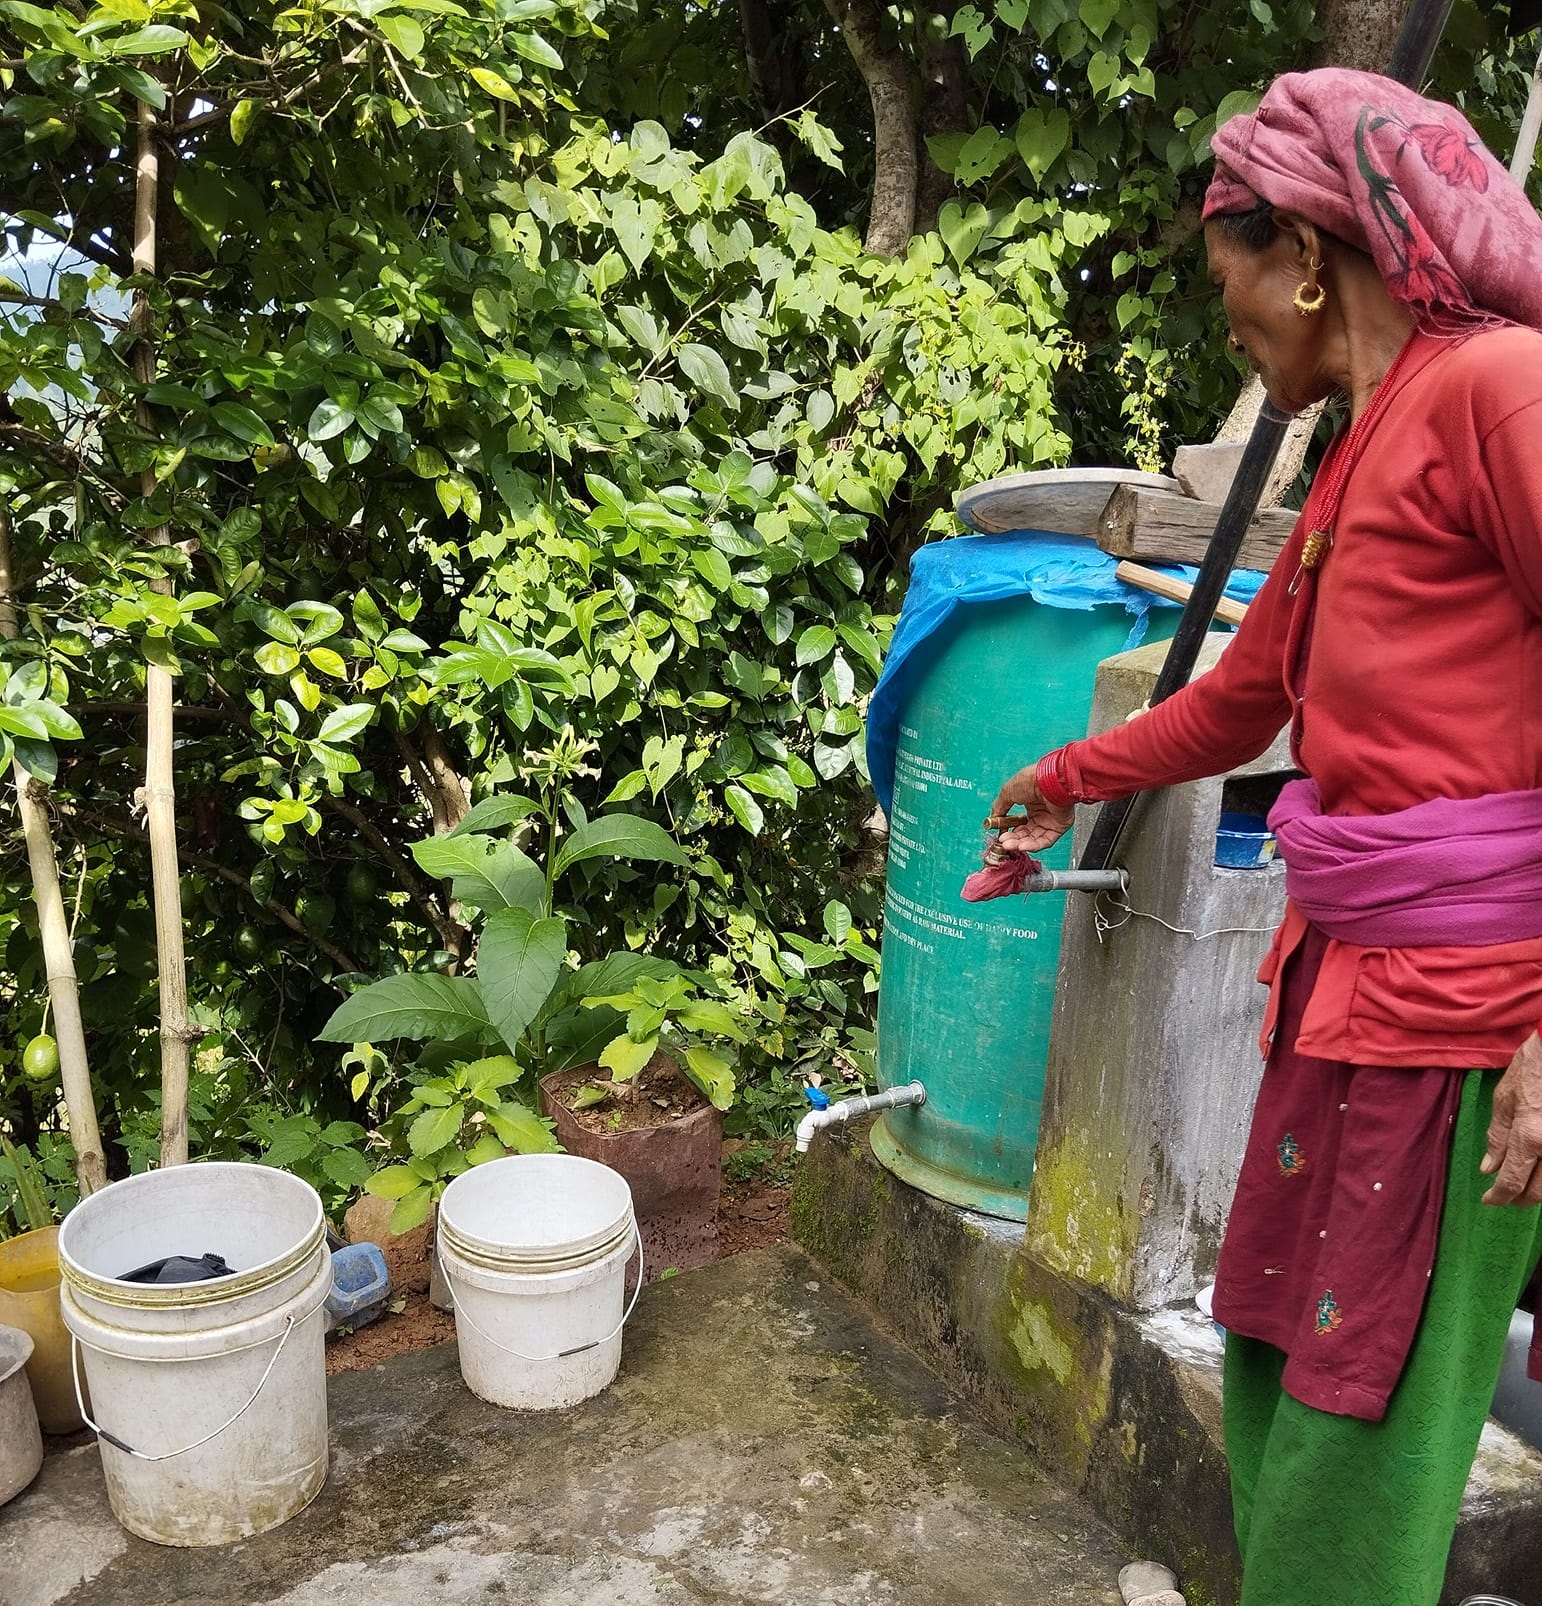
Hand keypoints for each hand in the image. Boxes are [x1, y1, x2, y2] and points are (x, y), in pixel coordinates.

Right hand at [990, 764, 1073, 854]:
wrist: (1048, 780)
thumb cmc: (1032, 780)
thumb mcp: (1007, 792)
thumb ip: (999, 807)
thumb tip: (992, 818)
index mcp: (1031, 803)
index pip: (1019, 823)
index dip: (1009, 830)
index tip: (1000, 835)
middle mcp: (1042, 813)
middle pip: (1025, 833)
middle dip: (1013, 839)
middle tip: (1003, 842)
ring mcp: (1050, 820)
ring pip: (1034, 839)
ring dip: (1020, 844)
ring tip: (1008, 844)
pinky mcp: (1059, 826)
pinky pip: (1045, 841)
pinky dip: (1033, 845)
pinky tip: (1021, 846)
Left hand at [1481, 1032, 1541, 1204]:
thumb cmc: (1532, 1069)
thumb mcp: (1505, 1099)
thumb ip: (1498, 1137)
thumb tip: (1489, 1168)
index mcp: (1530, 1138)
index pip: (1513, 1182)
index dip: (1499, 1196)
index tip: (1489, 1200)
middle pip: (1539, 1193)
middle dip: (1519, 1199)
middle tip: (1504, 1196)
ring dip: (1538, 1190)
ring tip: (1522, 1185)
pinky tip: (1538, 1169)